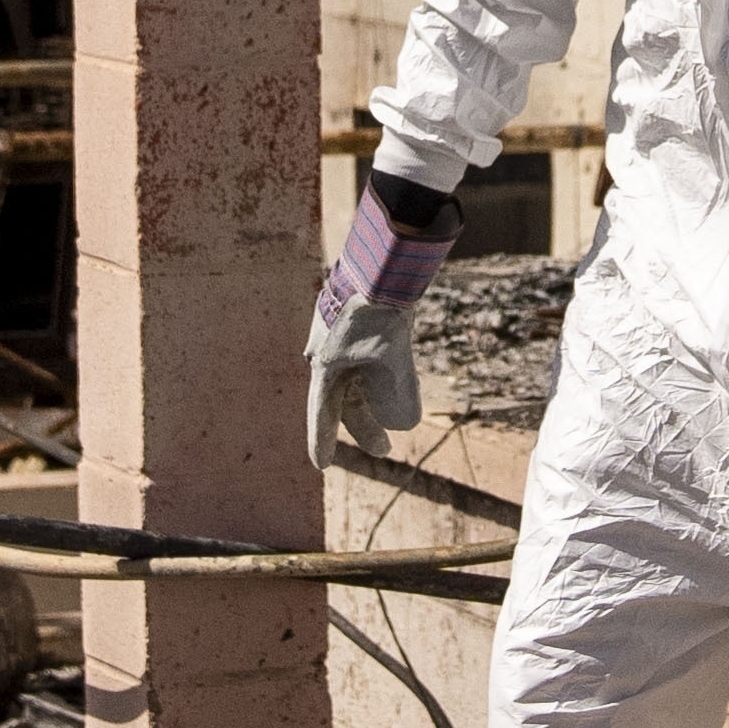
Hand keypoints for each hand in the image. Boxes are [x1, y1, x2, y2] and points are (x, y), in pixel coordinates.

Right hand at [309, 191, 450, 466]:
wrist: (380, 262)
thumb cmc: (379, 308)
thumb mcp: (392, 354)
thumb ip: (398, 391)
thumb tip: (406, 423)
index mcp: (326, 365)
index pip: (322, 412)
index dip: (322, 441)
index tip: (322, 465)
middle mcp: (328, 356)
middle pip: (345, 401)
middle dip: (364, 426)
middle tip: (384, 450)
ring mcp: (341, 342)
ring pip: (357, 383)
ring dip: (375, 404)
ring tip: (395, 424)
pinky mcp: (356, 330)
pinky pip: (365, 365)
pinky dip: (378, 381)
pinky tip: (397, 386)